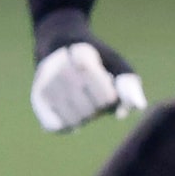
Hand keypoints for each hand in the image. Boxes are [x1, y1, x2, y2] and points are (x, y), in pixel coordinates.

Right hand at [31, 10, 144, 132]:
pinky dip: (67, 126)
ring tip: (83, 102)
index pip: (106, 97)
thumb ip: (128, 85)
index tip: (106, 83)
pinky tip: (72, 115)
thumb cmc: (97, 63)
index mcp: (83, 54)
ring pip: (75, 119)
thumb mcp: (117, 67)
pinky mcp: (36, 98)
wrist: (60, 49)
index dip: (111, 98)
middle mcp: (58, 66)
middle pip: (91, 109)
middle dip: (98, 107)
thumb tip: (138, 106)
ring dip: (85, 117)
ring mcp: (44, 82)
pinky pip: (56, 126)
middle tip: (93, 93)